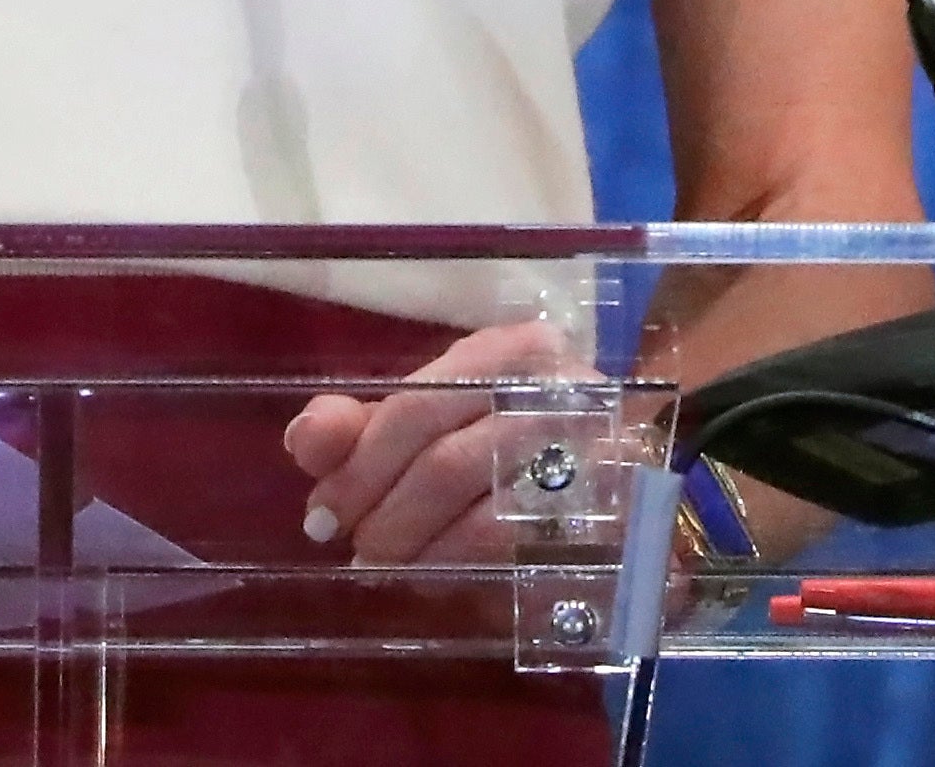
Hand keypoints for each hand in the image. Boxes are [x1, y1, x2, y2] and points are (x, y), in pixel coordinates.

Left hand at [279, 318, 584, 566]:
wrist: (628, 486)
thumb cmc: (513, 443)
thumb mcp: (437, 421)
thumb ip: (365, 428)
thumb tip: (306, 438)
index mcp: (514, 354)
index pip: (417, 405)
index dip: (359, 463)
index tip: (320, 512)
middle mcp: (561, 394)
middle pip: (445, 461)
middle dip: (384, 513)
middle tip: (353, 549)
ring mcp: (597, 459)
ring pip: (482, 514)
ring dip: (420, 550)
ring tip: (387, 567)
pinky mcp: (613, 522)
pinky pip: (524, 556)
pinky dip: (465, 570)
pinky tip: (436, 580)